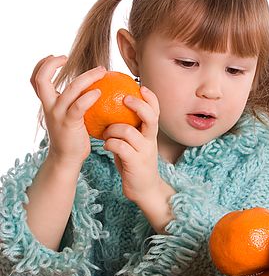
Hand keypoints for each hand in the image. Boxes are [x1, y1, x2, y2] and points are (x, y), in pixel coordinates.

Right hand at [30, 55, 106, 167]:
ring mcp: (58, 114)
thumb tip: (92, 86)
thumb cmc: (72, 136)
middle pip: (41, 80)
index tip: (56, 57)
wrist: (67, 158)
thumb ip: (72, 102)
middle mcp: (50, 106)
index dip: (42, 65)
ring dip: (88, 76)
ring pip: (71, 89)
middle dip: (51, 64)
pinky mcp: (70, 123)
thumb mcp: (67, 115)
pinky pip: (79, 106)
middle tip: (66, 57)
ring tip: (101, 71)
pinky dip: (89, 96)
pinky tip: (99, 92)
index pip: (36, 80)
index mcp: (48, 103)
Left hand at [102, 86, 161, 204]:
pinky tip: (106, 145)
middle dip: (137, 105)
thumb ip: (129, 128)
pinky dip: (110, 143)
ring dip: (112, 129)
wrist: (144, 189)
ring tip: (105, 133)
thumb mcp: (135, 143)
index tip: (139, 86)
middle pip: (150, 117)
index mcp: (151, 133)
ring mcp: (144, 151)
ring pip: (128, 131)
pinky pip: (119, 146)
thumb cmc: (134, 162)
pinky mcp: (135, 162)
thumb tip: (112, 109)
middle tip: (124, 99)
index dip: (150, 97)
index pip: (155, 110)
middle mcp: (150, 140)